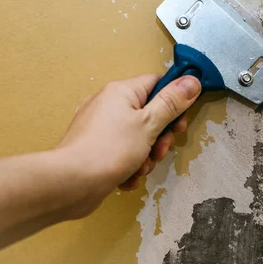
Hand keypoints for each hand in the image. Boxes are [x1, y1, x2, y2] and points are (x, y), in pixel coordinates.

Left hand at [57, 74, 200, 217]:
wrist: (70, 183)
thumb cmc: (110, 149)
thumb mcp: (149, 124)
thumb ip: (172, 102)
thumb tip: (192, 80)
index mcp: (121, 91)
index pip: (157, 83)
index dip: (174, 100)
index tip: (180, 121)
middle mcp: (108, 104)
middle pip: (148, 113)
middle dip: (160, 136)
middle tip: (161, 149)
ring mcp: (99, 127)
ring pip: (137, 136)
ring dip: (146, 154)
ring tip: (141, 167)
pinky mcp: (94, 149)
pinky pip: (121, 152)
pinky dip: (129, 165)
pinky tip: (127, 177)